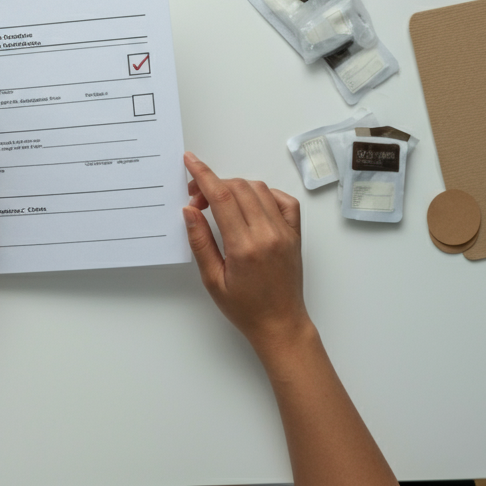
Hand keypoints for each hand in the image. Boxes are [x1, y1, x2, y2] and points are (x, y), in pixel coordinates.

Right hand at [183, 152, 311, 356]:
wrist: (281, 325)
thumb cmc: (246, 308)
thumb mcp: (213, 280)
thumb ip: (200, 242)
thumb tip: (190, 210)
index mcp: (245, 247)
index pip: (222, 197)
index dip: (203, 175)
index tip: (191, 161)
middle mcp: (268, 234)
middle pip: (238, 188)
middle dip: (213, 184)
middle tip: (197, 199)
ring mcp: (285, 231)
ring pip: (259, 189)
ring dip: (236, 188)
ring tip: (221, 204)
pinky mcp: (295, 233)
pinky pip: (283, 199)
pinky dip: (265, 193)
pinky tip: (251, 205)